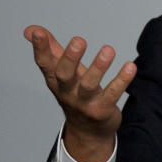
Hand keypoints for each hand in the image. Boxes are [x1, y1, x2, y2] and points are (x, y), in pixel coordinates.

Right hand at [24, 25, 135, 161]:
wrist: (87, 132)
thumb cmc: (75, 94)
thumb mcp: (61, 74)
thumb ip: (50, 50)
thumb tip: (31, 29)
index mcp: (55, 81)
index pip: (45, 64)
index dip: (40, 49)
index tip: (38, 33)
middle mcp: (67, 92)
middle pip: (64, 75)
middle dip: (70, 58)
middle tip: (79, 40)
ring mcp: (84, 103)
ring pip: (89, 85)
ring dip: (98, 67)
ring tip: (108, 49)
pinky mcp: (102, 110)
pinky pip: (113, 94)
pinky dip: (122, 80)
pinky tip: (130, 66)